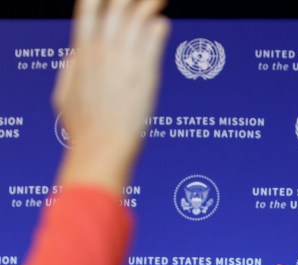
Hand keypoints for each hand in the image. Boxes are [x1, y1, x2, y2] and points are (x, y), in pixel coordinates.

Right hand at [54, 0, 169, 195]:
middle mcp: (103, 52)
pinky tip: (163, 24)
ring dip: (149, 6)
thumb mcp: (64, 96)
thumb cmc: (84, 129)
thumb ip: (70, 71)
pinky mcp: (146, 73)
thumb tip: (75, 56)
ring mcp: (125, 61)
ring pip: (138, 20)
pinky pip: (153, 41)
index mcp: (81, 55)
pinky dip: (158, 29)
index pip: (89, 12)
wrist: (103, 147)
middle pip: (117, 9)